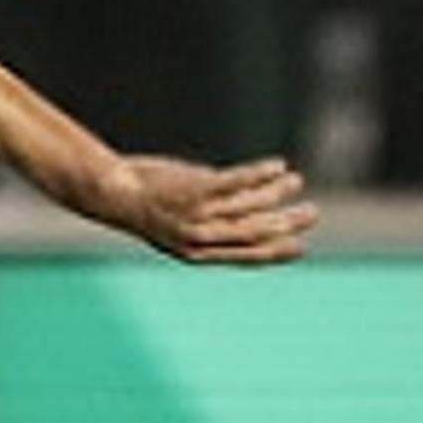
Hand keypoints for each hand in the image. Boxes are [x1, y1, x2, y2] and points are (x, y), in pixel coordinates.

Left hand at [85, 155, 316, 266]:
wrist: (110, 193)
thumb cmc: (144, 206)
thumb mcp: (174, 224)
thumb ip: (208, 222)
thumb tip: (241, 208)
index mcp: (196, 254)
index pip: (246, 257)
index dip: (276, 254)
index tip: (301, 247)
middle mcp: (199, 239)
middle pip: (255, 233)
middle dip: (287, 224)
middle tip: (312, 213)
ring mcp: (197, 214)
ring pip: (249, 207)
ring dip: (277, 193)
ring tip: (295, 181)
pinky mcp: (194, 189)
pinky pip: (236, 182)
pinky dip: (260, 174)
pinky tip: (276, 165)